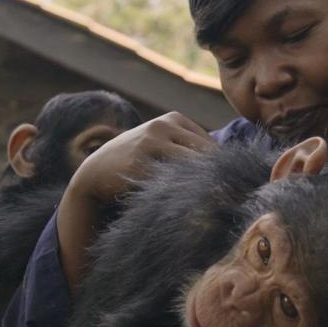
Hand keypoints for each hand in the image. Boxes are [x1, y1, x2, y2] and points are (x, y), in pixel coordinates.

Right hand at [59, 112, 216, 290]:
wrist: (95, 172)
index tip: (229, 189)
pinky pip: (170, 182)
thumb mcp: (163, 145)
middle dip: (217, 178)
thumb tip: (232, 168)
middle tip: (230, 201)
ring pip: (191, 168)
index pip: (211, 145)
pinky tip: (187, 208)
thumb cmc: (138, 161)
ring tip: (214, 207)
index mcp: (173, 119)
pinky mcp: (139, 164)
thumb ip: (190, 149)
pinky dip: (182, 195)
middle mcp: (162, 126)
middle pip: (205, 155)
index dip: (222, 169)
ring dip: (204, 188)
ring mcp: (149, 143)